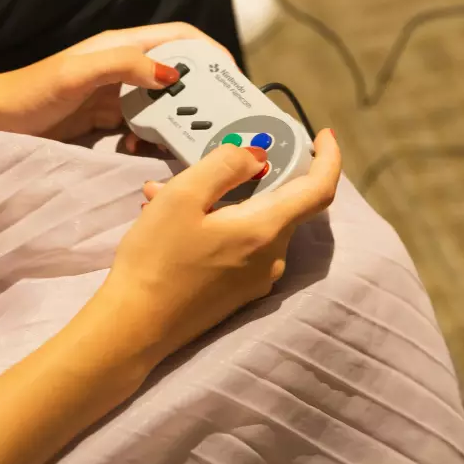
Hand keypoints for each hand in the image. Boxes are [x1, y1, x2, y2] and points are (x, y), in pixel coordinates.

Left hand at [0, 23, 232, 140]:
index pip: (182, 39)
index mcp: (122, 46)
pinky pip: (144, 131)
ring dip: (179, 124)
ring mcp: (118, 96)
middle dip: (202, 96)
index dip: (212, 53)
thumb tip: (172, 75)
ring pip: (165, 107)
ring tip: (188, 144)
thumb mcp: (77, 74)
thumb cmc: (29, 92)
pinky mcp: (108, 122)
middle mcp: (125, 68)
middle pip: (180, 75)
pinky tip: (144, 155)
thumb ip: (123, 66)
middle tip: (219, 123)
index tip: (233, 80)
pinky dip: (152, 142)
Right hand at [100, 128, 341, 361]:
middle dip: (246, 178)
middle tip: (203, 164)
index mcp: (265, 230)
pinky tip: (171, 223)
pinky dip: (215, 225)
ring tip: (165, 195)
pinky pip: (239, 245)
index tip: (323, 136)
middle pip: (280, 203)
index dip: (329, 158)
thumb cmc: (156, 258)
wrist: (134, 327)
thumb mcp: (183, 196)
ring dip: (220, 202)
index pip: (319, 189)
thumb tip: (257, 156)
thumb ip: (225, 166)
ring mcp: (256, 279)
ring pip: (252, 223)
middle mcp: (271, 257)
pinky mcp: (238, 292)